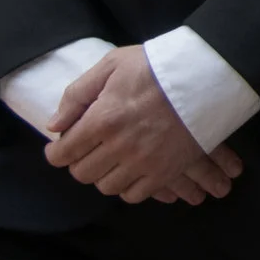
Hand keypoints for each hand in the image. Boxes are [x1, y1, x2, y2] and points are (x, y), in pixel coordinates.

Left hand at [42, 45, 242, 204]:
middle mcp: (118, 146)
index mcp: (102, 119)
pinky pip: (134, 195)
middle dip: (79, 162)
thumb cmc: (155, 66)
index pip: (64, 153)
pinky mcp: (164, 172)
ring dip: (103, 175)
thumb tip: (55, 126)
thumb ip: (77, 94)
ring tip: (110, 160)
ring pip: (107, 186)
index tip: (59, 149)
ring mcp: (143, 163)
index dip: (56, 153)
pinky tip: (131, 170)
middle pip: (83, 173)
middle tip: (88, 150)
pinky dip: (127, 187)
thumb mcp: (112, 64)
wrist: (204, 76)